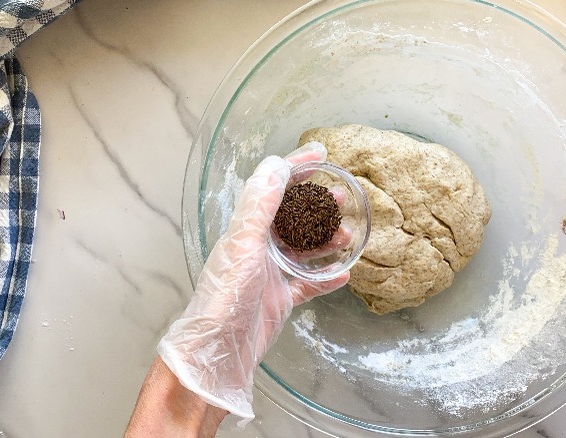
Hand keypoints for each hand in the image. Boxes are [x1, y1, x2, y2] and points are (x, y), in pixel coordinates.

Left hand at [157, 142, 348, 424]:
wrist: (218, 350)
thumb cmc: (226, 296)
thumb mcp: (244, 243)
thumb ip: (260, 205)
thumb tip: (276, 164)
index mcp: (246, 229)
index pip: (273, 188)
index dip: (295, 167)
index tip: (321, 154)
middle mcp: (257, 247)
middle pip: (293, 217)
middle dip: (318, 205)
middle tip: (342, 198)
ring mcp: (269, 274)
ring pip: (303, 249)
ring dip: (325, 240)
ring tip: (347, 236)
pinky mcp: (279, 300)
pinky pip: (307, 283)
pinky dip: (325, 277)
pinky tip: (343, 274)